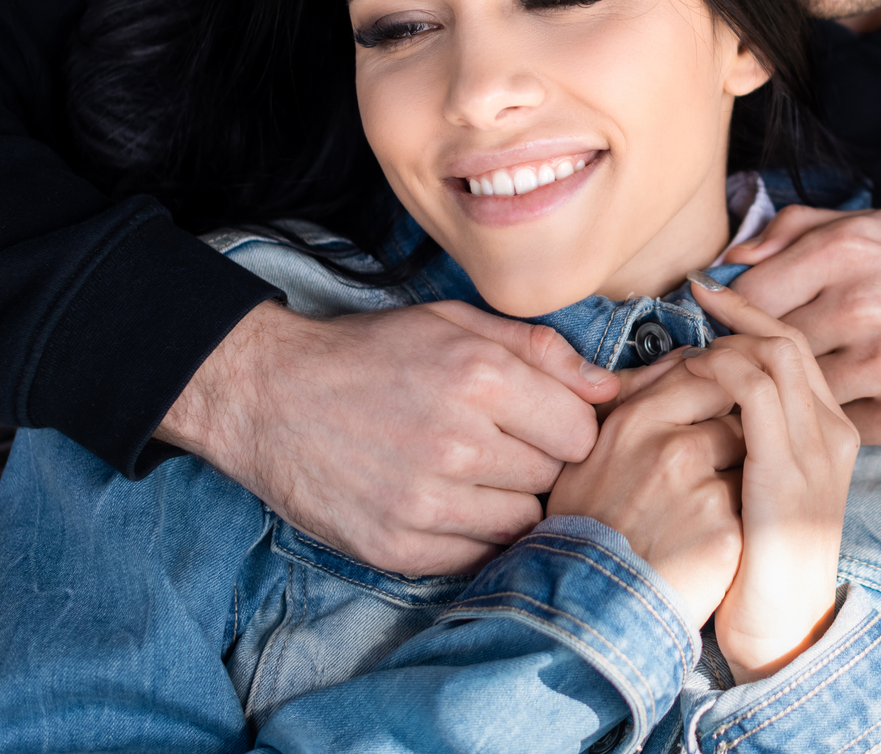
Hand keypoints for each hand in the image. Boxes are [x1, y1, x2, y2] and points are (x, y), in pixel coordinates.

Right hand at [158, 299, 617, 576]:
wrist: (269, 396)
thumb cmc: (369, 354)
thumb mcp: (456, 322)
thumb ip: (540, 350)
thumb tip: (611, 387)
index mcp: (481, 378)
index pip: (581, 432)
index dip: (564, 425)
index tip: (536, 420)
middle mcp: (459, 444)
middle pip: (553, 479)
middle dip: (535, 461)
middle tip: (494, 443)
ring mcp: (426, 503)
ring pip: (521, 523)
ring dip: (505, 502)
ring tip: (467, 472)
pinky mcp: (397, 547)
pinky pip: (476, 557)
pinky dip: (470, 536)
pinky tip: (443, 502)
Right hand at [549, 358, 745, 628]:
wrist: (590, 609)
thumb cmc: (586, 529)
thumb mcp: (589, 455)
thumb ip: (632, 401)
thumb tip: (678, 359)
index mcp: (636, 421)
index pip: (703, 374)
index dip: (719, 389)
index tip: (718, 408)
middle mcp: (671, 447)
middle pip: (737, 411)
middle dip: (737, 431)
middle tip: (718, 461)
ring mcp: (702, 489)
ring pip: (752, 455)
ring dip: (746, 470)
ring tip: (713, 502)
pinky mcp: (726, 531)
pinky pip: (755, 502)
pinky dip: (746, 513)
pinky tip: (720, 532)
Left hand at [684, 275, 858, 682]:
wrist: (780, 630)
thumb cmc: (755, 561)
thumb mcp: (757, 486)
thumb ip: (746, 436)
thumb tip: (701, 385)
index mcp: (829, 431)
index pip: (795, 348)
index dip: (752, 313)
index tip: (707, 292)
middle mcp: (833, 430)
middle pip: (788, 339)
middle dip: (738, 312)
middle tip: (694, 298)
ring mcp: (816, 447)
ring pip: (773, 354)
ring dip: (722, 341)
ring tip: (683, 349)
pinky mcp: (789, 468)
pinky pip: (755, 391)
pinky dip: (717, 371)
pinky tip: (686, 378)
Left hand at [729, 206, 880, 444]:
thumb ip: (801, 229)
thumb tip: (733, 258)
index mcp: (850, 250)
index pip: (750, 290)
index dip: (731, 311)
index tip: (726, 323)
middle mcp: (862, 304)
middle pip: (766, 343)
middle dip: (752, 356)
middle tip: (746, 364)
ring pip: (795, 387)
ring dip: (787, 392)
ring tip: (785, 388)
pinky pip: (835, 423)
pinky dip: (831, 417)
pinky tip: (839, 405)